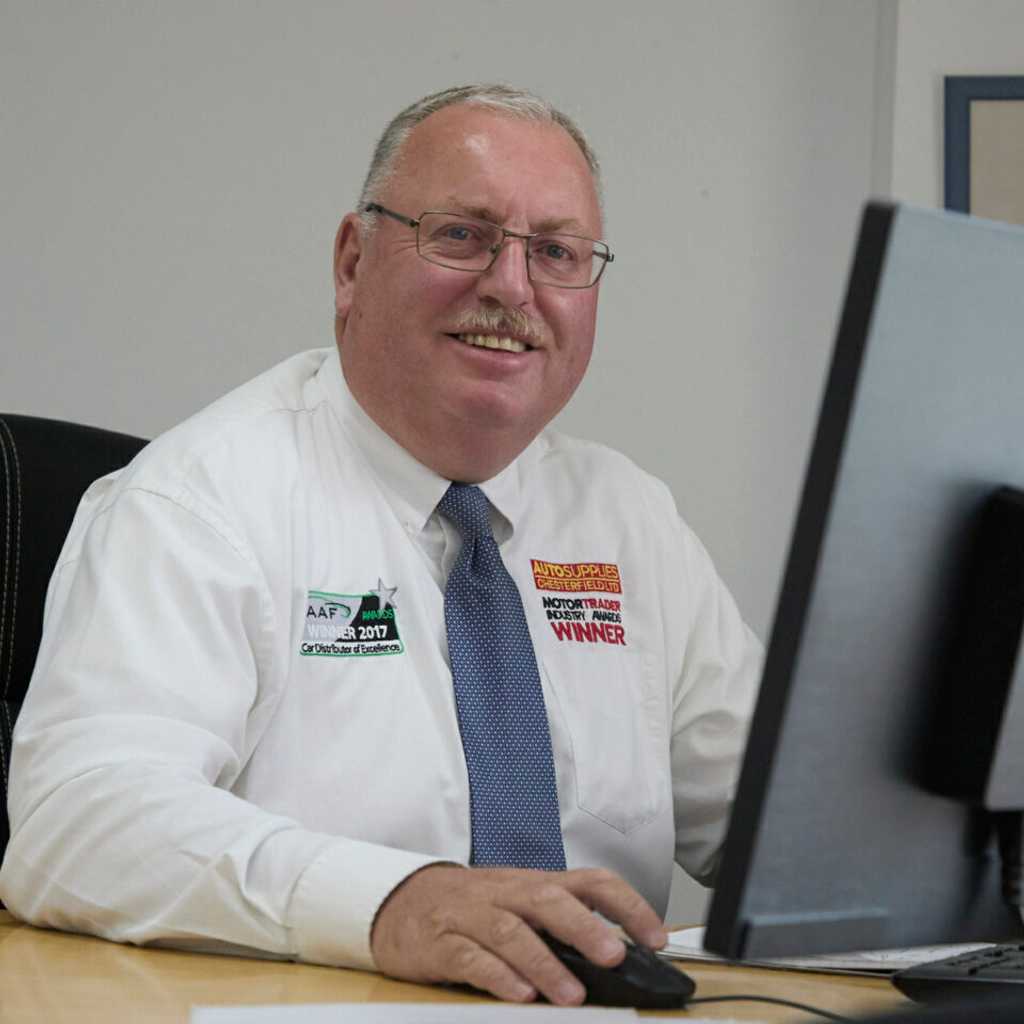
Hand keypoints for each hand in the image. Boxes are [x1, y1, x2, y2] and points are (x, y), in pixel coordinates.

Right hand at [369, 864, 667, 1004]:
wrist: (402, 901)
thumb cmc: (473, 907)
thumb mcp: (520, 905)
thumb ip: (561, 924)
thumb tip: (620, 955)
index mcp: (534, 884)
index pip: (589, 881)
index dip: (626, 905)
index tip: (656, 937)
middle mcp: (507, 893)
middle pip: (548, 900)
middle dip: (585, 928)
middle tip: (614, 957)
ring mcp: (472, 915)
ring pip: (511, 931)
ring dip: (544, 963)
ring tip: (570, 994)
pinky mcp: (442, 942)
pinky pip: (472, 957)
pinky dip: (498, 975)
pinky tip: (519, 995)